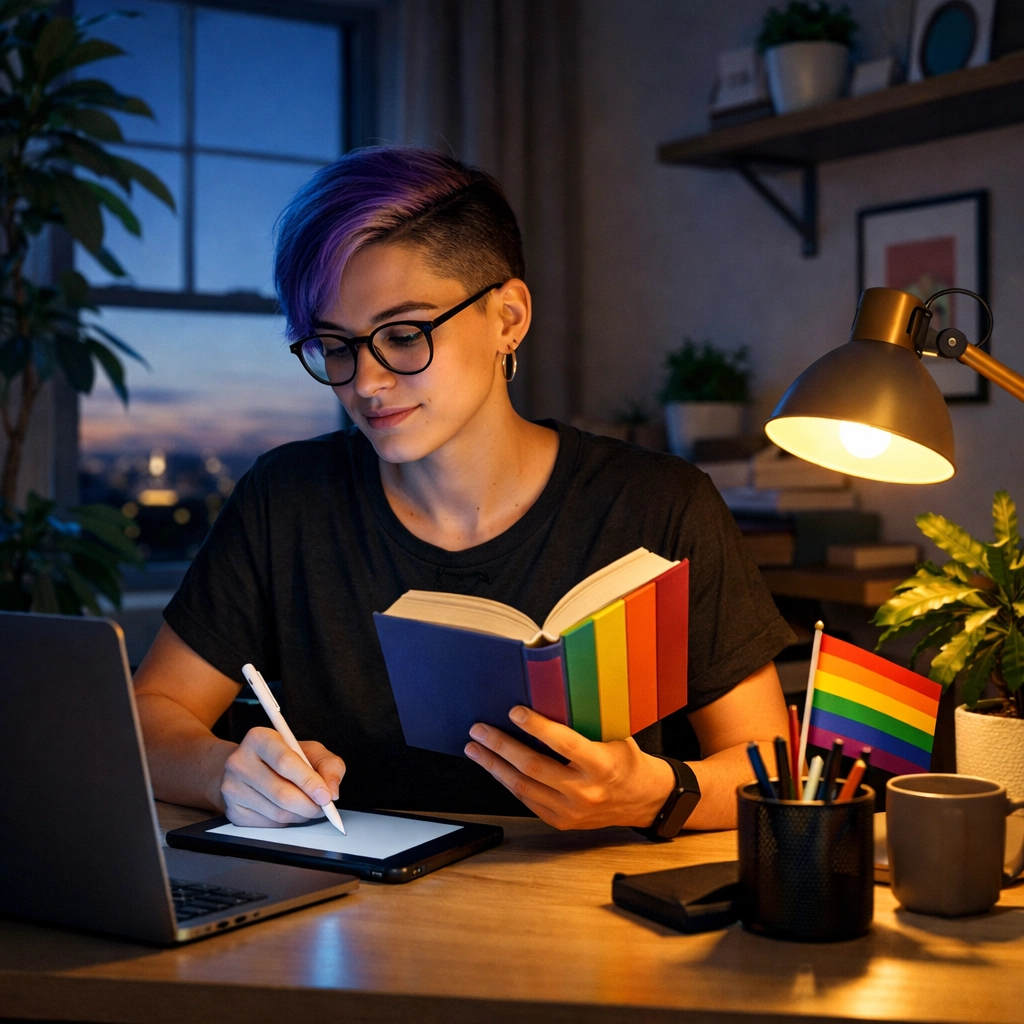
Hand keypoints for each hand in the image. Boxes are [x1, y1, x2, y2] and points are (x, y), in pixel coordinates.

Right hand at [220, 727, 345, 826]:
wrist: (247, 767)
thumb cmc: (282, 757)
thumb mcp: (309, 750)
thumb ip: (328, 765)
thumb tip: (332, 791)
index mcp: (259, 738)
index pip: (285, 762)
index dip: (309, 781)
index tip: (326, 796)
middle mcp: (239, 762)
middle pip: (281, 793)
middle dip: (310, 805)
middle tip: (324, 807)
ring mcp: (232, 788)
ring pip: (277, 812)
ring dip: (301, 814)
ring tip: (308, 806)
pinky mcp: (233, 811)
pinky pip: (269, 824)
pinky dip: (287, 821)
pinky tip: (289, 809)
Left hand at [464, 706, 674, 829]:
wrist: (644, 800)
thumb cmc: (626, 760)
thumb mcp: (615, 736)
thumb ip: (584, 724)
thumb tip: (548, 696)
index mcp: (601, 764)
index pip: (563, 743)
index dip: (536, 727)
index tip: (515, 712)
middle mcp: (584, 791)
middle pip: (533, 767)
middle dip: (501, 746)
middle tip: (480, 729)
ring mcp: (571, 811)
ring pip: (523, 787)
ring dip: (495, 765)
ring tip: (475, 748)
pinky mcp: (562, 822)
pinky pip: (527, 800)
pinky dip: (508, 782)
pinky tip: (495, 767)